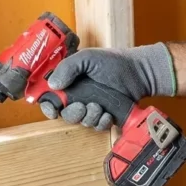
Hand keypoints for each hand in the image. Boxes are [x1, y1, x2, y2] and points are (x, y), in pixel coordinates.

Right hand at [41, 43, 176, 129]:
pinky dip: (102, 122)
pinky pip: (97, 126)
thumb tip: (53, 85)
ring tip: (100, 107)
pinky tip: (109, 113)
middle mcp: (77, 96)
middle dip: (73, 113)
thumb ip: (67, 67)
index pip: (50, 97)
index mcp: (68, 82)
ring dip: (90, 117)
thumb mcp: (87, 58)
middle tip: (83, 106)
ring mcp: (91, 107)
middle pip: (64, 114)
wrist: (138, 73)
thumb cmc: (112, 62)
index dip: (48, 106)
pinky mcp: (104, 116)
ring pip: (81, 122)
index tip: (53, 110)